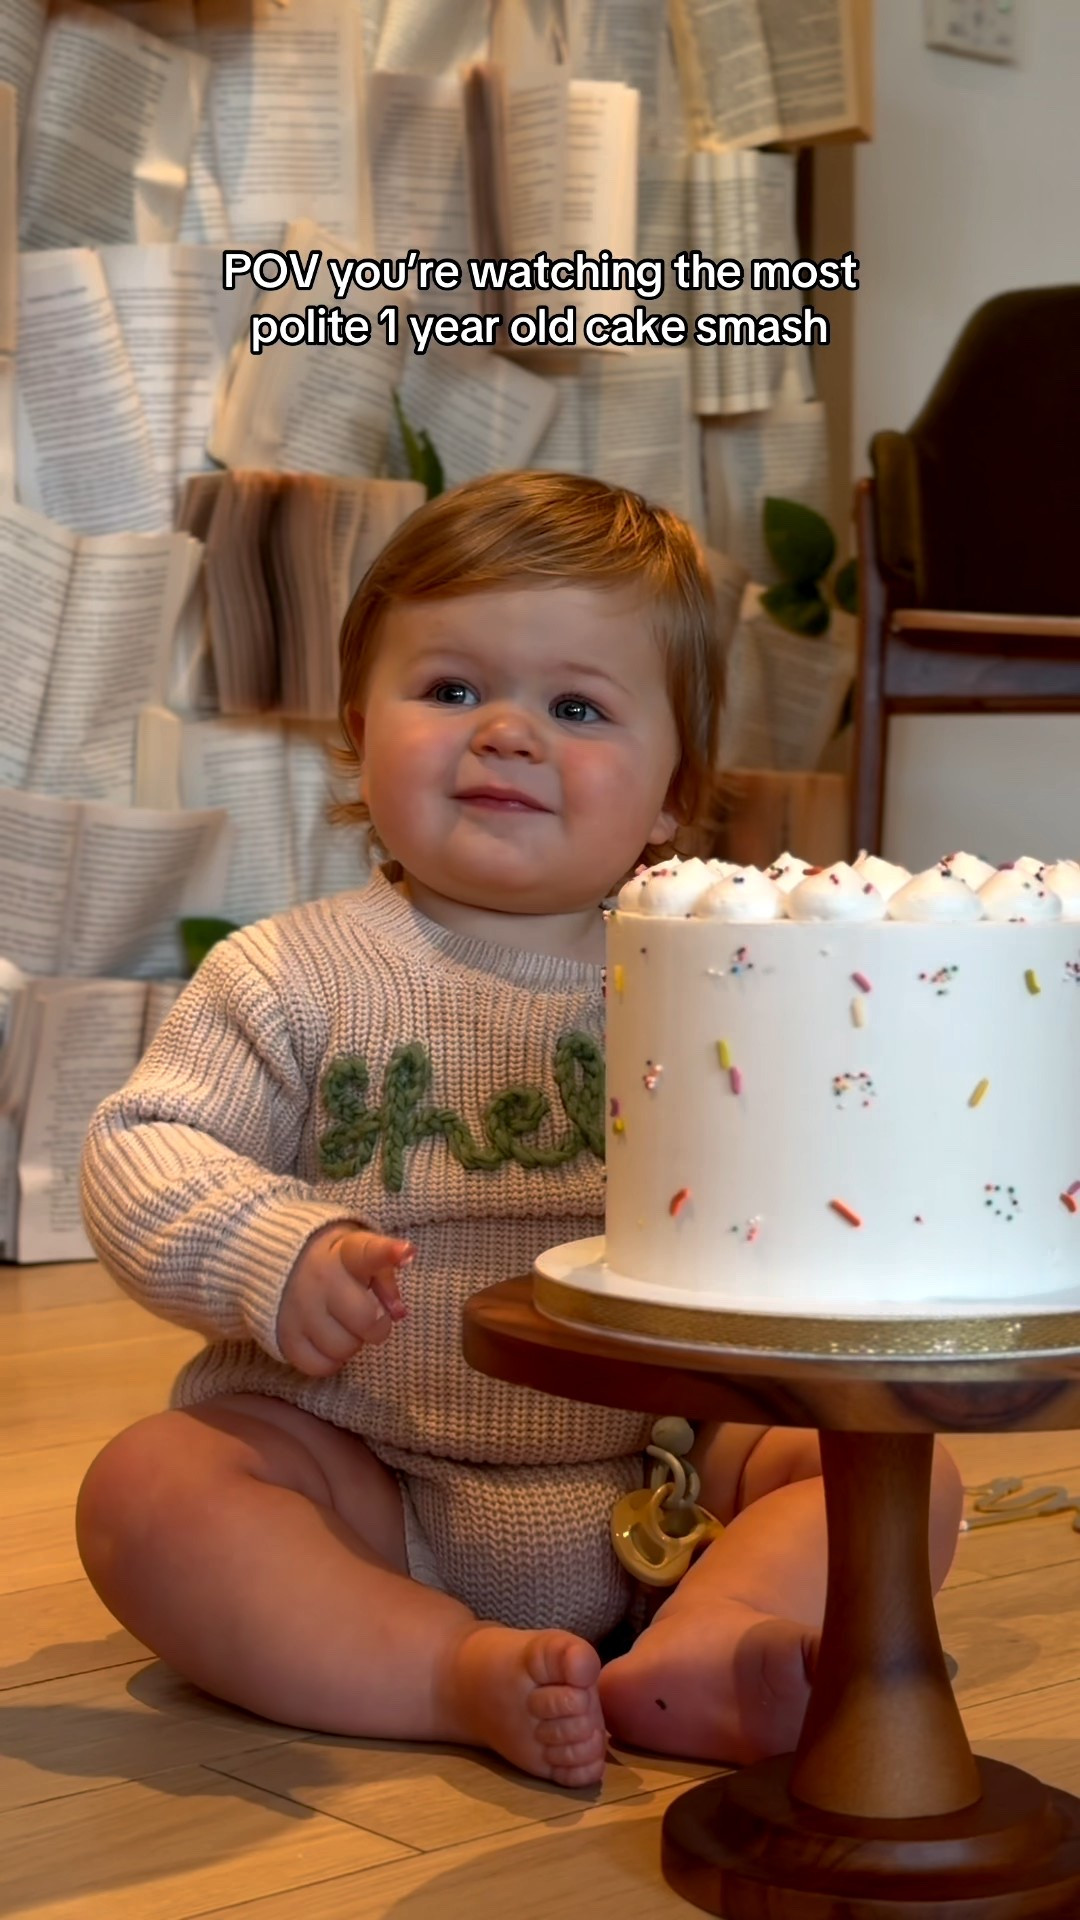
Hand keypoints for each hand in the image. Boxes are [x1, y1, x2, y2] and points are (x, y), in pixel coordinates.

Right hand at [277, 1224, 413, 1376]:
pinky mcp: (285, 1336)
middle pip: (365, 1319)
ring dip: (352, 1343)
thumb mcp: (362, 1256)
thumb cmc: (336, 1262)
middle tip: (371, 1317)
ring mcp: (299, 1309)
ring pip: (343, 1348)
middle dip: (376, 1324)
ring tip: (344, 1326)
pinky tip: (329, 1341)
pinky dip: (330, 1361)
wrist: (282, 1266)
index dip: (388, 1253)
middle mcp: (319, 1279)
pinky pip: (320, 1366)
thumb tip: (399, 1313)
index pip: (368, 1253)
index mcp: (345, 1253)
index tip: (406, 1252)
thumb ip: (386, 1278)